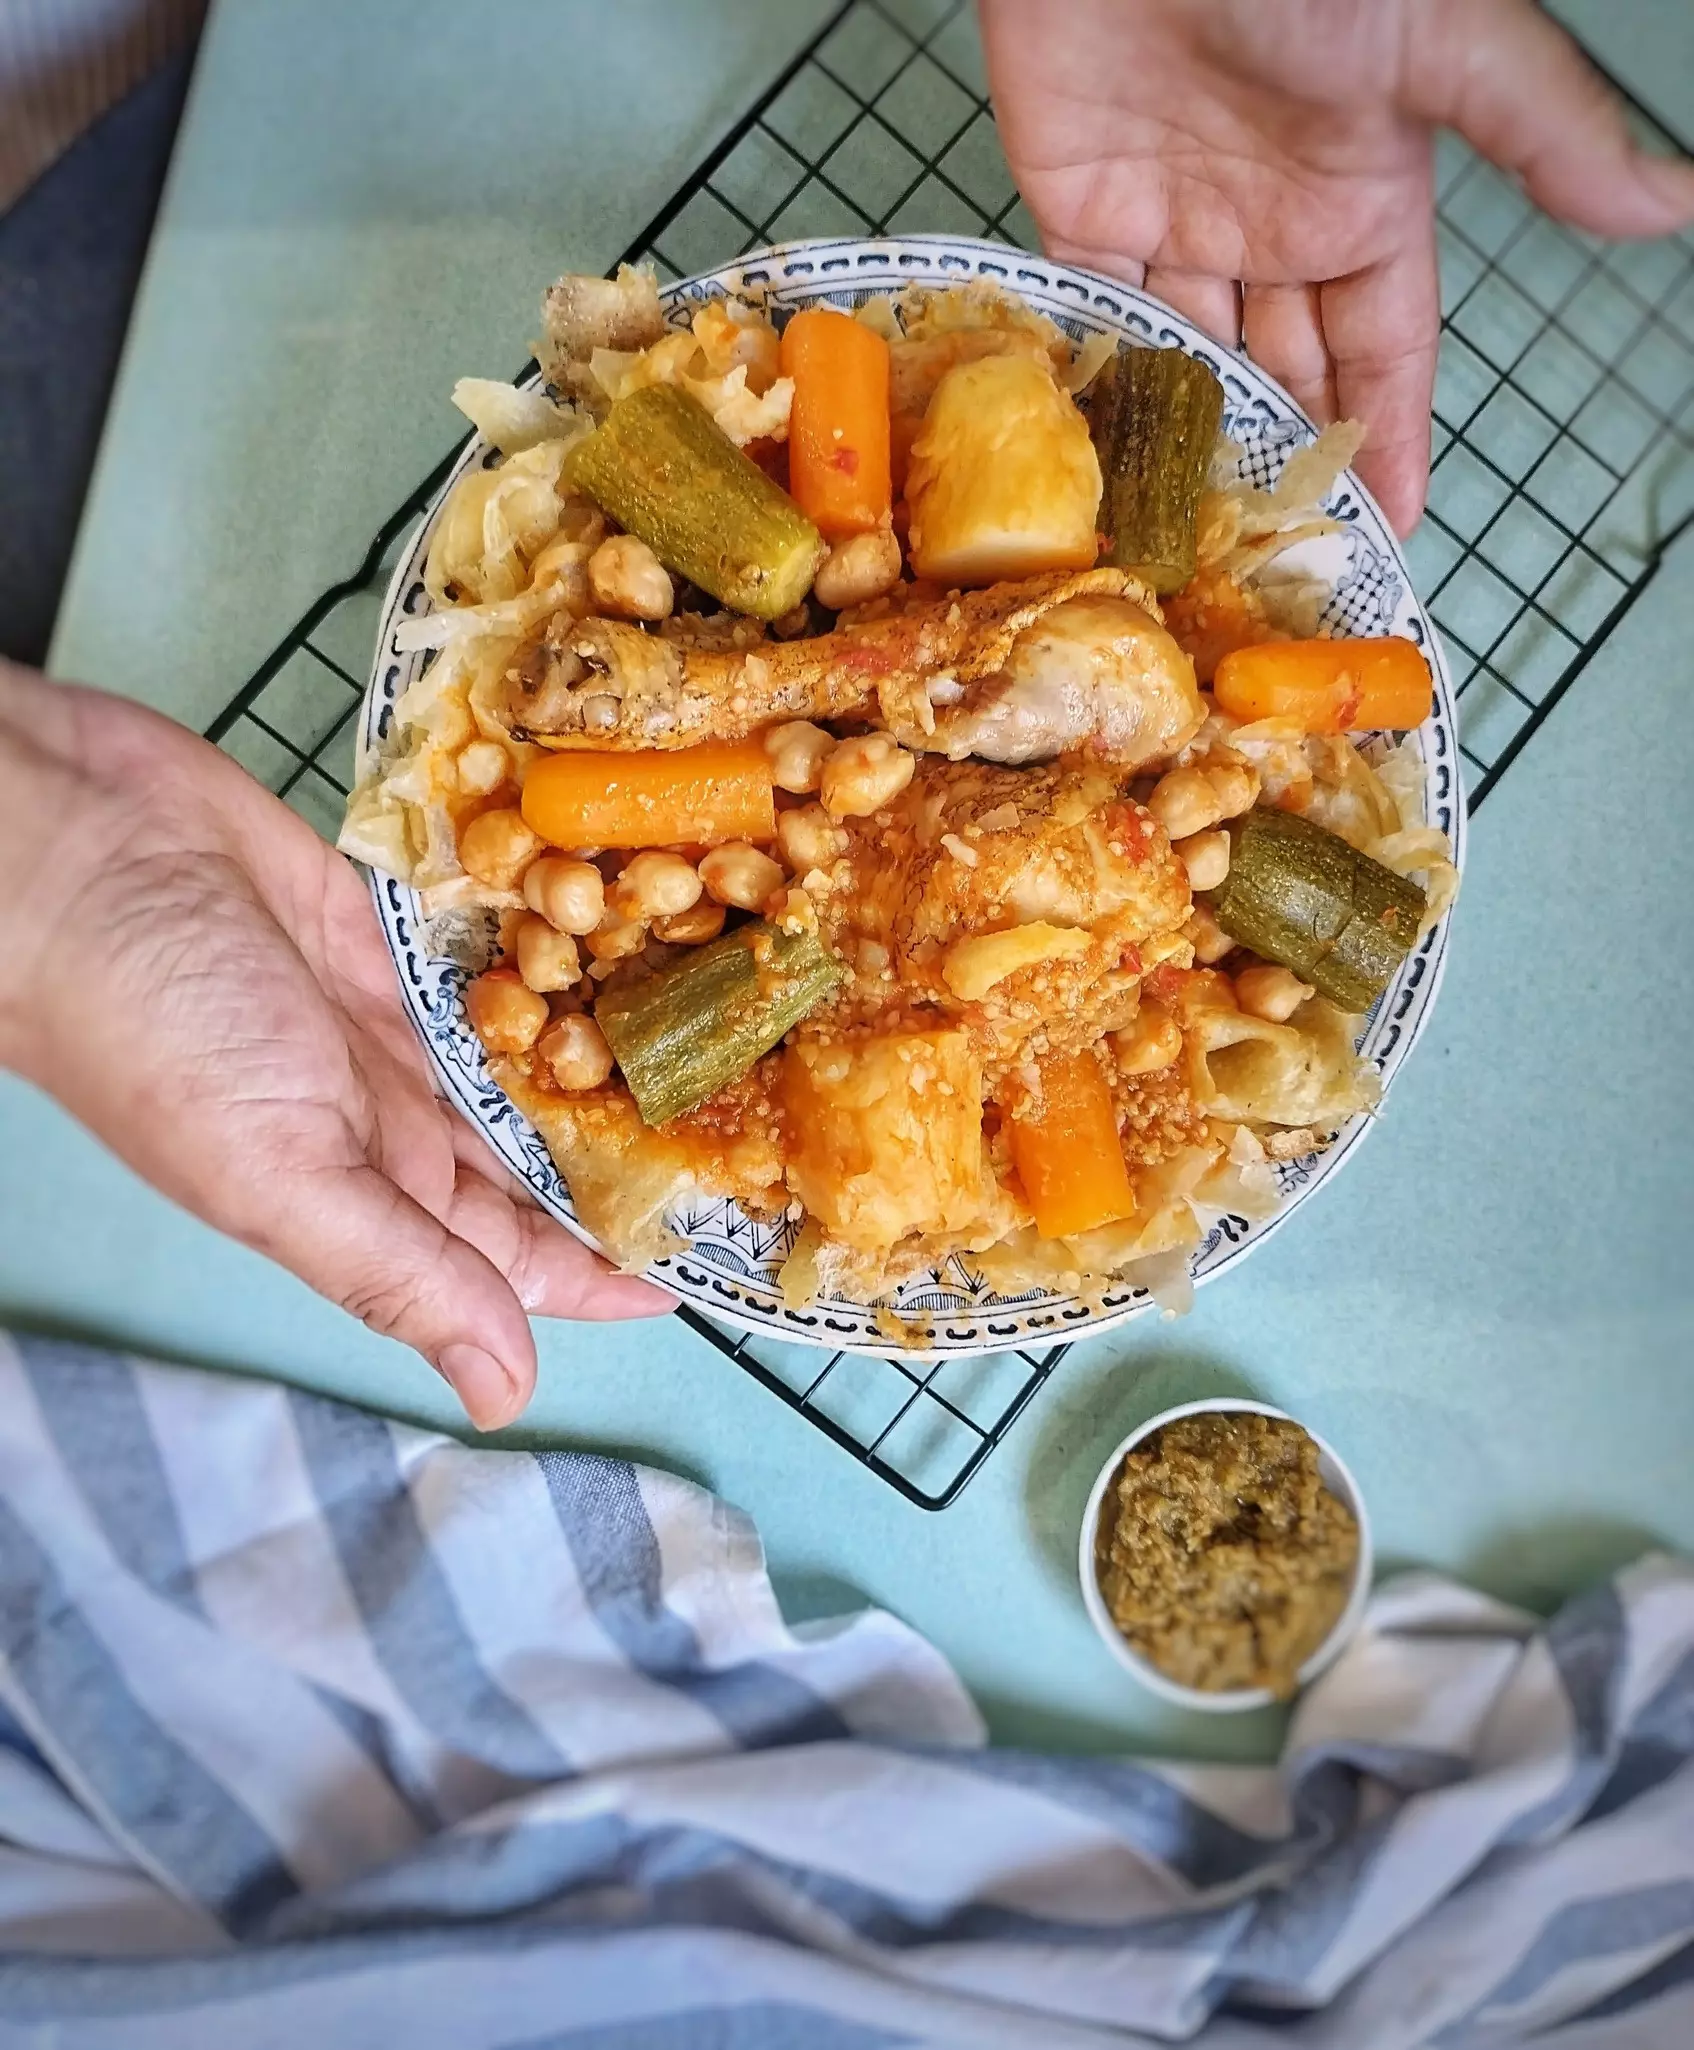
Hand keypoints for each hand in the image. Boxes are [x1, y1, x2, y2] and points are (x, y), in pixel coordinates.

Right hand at [0, 663, 671, 1430]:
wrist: (59, 846)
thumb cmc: (146, 1023)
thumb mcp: (277, 1171)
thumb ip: (396, 1271)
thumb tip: (503, 1392)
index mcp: (366, 1185)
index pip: (516, 1252)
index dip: (607, 1267)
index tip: (712, 1267)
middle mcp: (390, 1104)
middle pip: (536, 1153)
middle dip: (630, 1159)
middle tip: (752, 1144)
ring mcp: (395, 1006)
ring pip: (530, 1050)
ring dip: (612, 1055)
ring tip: (725, 1052)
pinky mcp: (395, 915)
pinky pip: (498, 949)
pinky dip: (561, 953)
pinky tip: (641, 946)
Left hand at [981, 0, 1693, 531]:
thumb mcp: (1443, 48)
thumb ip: (1542, 133)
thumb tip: (1672, 200)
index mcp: (1363, 202)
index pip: (1383, 352)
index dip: (1385, 438)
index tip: (1386, 526)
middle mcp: (1271, 228)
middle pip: (1285, 375)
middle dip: (1288, 462)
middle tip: (1281, 563)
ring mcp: (1175, 225)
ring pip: (1190, 365)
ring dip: (1194, 446)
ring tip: (1197, 541)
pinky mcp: (1083, 215)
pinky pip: (1096, 323)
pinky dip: (1105, 388)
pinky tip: (1113, 462)